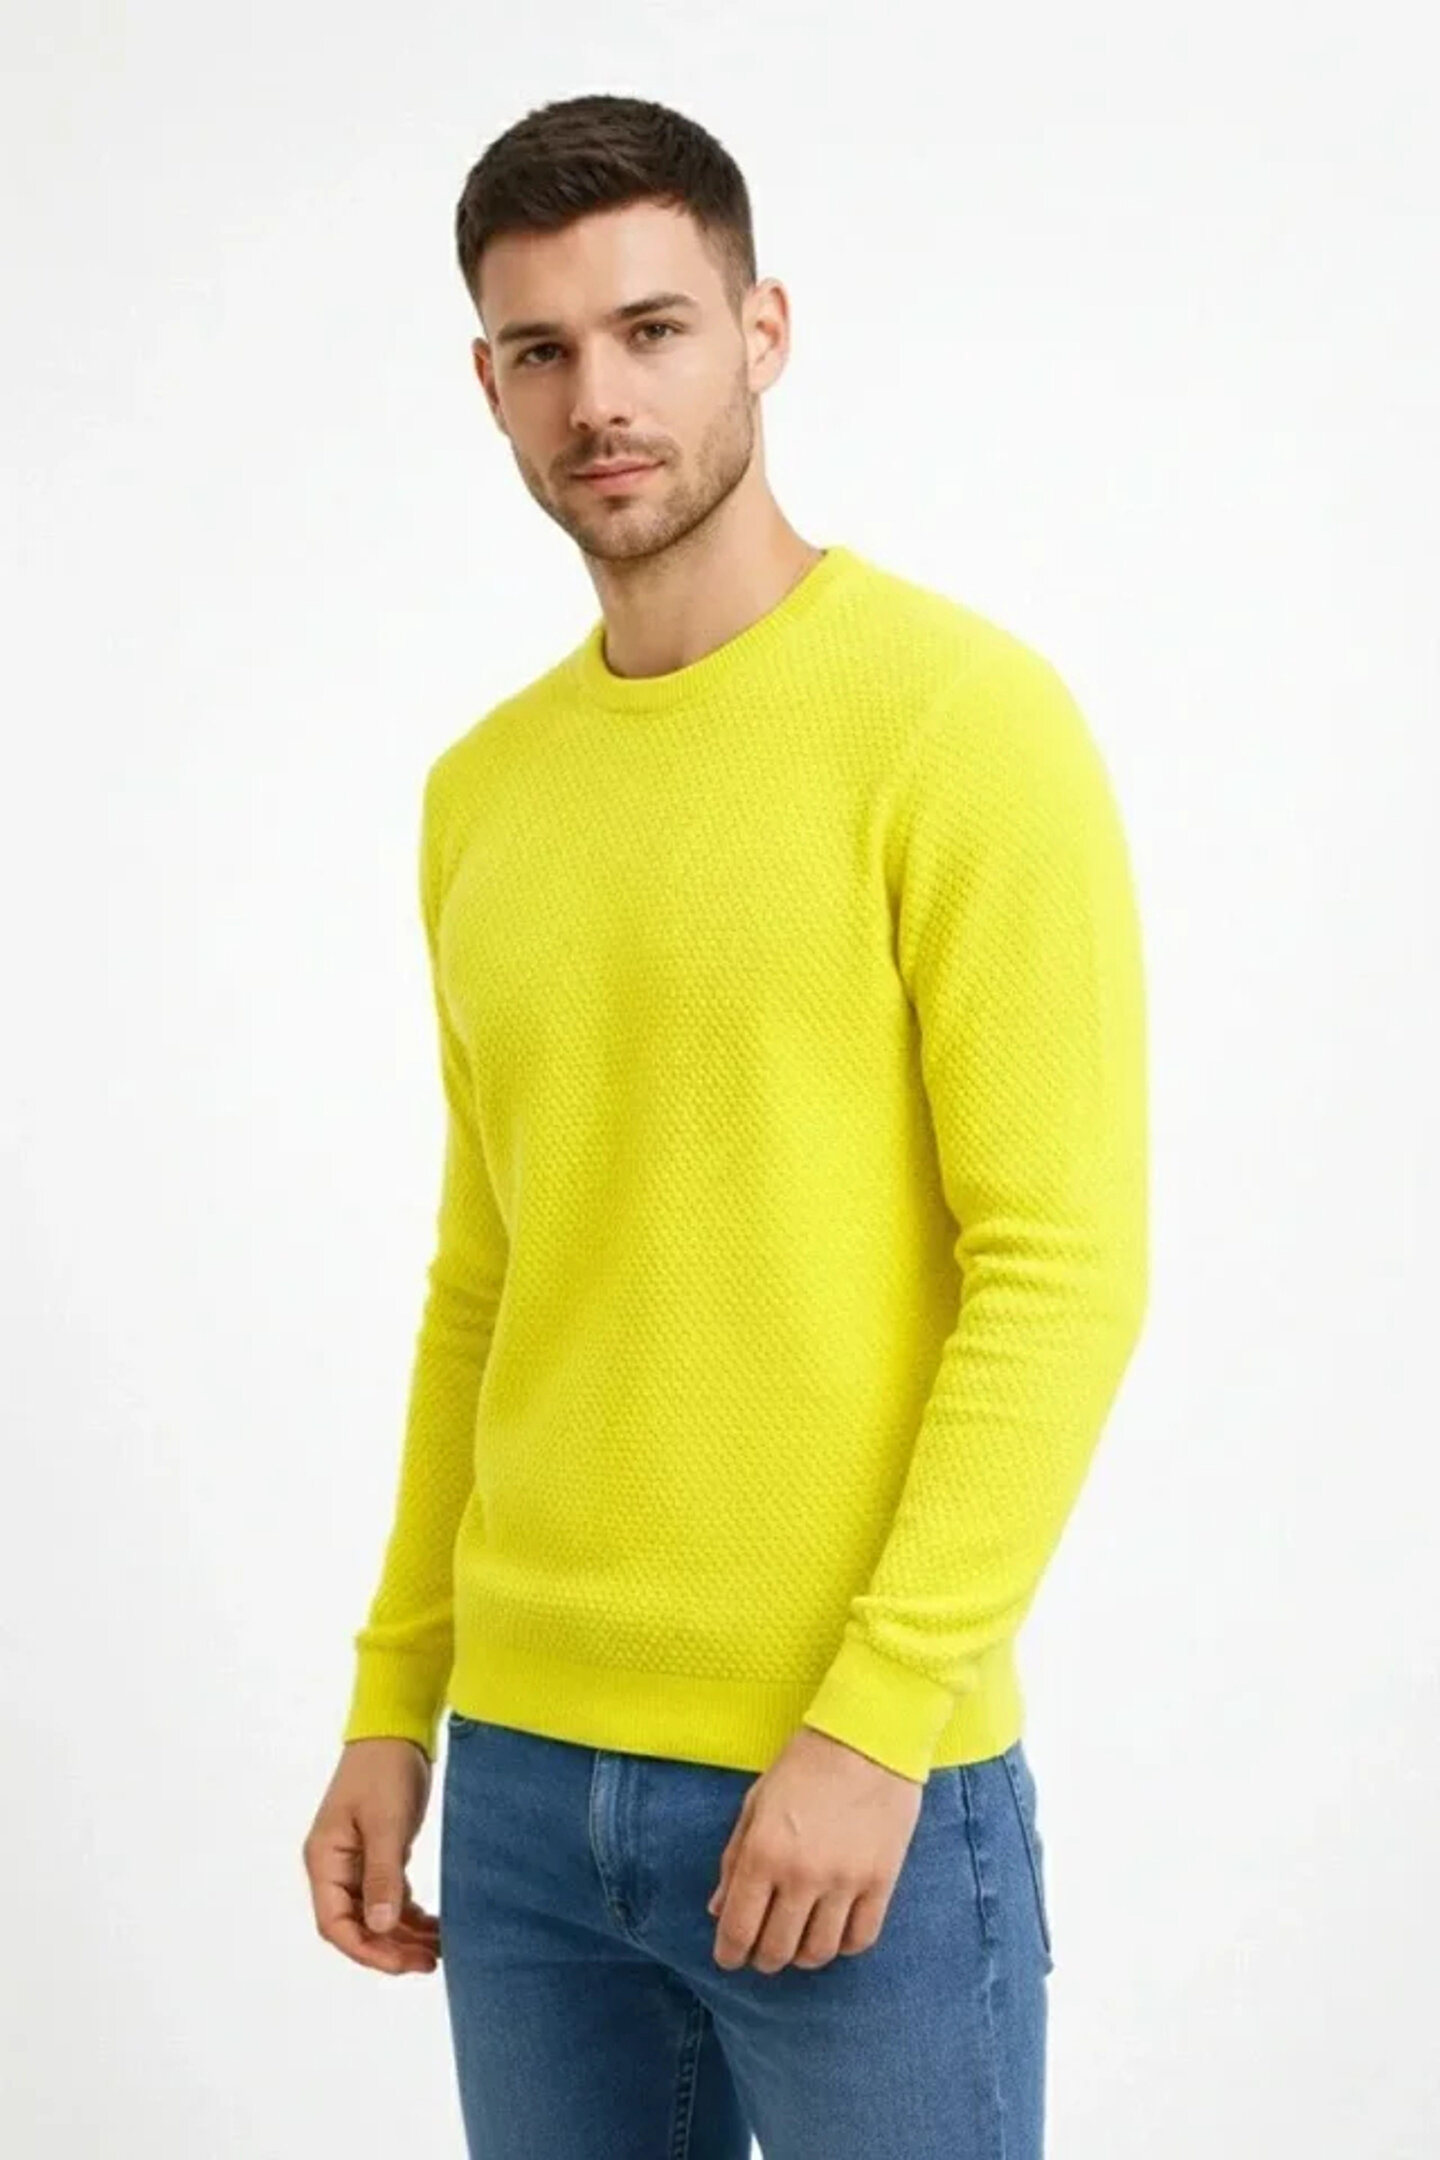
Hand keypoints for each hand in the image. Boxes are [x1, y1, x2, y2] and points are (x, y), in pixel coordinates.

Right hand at [302, 1737, 440, 1974]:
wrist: (397, 1730)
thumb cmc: (384, 1769)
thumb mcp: (385, 1823)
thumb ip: (382, 1875)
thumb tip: (382, 1927)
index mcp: (324, 1860)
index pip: (335, 1924)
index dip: (366, 1950)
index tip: (402, 1964)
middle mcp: (335, 1867)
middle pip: (357, 1926)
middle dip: (390, 1949)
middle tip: (429, 1963)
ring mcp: (356, 1862)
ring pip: (376, 1916)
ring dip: (403, 1936)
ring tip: (438, 1951)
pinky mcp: (379, 1855)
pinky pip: (390, 1898)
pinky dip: (410, 1915)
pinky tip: (434, 1927)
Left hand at [706, 1725, 923, 1972]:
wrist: (868, 1736)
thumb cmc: (805, 1763)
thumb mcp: (756, 1803)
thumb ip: (734, 1859)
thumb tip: (717, 1909)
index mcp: (763, 1852)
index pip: (738, 1929)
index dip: (729, 1953)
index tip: (729, 1958)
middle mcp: (801, 1874)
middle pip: (777, 1950)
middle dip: (763, 1959)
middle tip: (762, 1951)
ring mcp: (844, 1881)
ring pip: (818, 1953)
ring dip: (802, 1956)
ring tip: (798, 1942)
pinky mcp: (881, 1881)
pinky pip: (860, 1939)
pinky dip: (843, 1945)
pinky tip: (834, 1930)